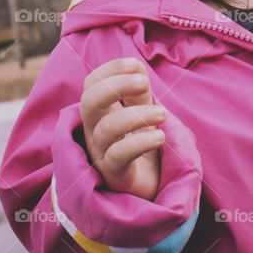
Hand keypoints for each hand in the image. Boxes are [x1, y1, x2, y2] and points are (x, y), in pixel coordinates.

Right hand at [80, 58, 166, 199]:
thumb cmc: (141, 145)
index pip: (91, 85)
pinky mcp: (114, 174)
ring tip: (162, 114)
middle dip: (116, 85)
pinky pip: (120, 155)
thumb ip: (138, 91)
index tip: (135, 65)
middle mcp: (94, 131)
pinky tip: (160, 136)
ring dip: (137, 115)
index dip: (110, 70)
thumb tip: (137, 66)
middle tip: (144, 84)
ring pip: (107, 128)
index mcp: (98, 113)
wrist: (148, 187)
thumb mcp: (140, 112)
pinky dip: (141, 142)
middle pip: (89, 102)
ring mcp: (101, 153)